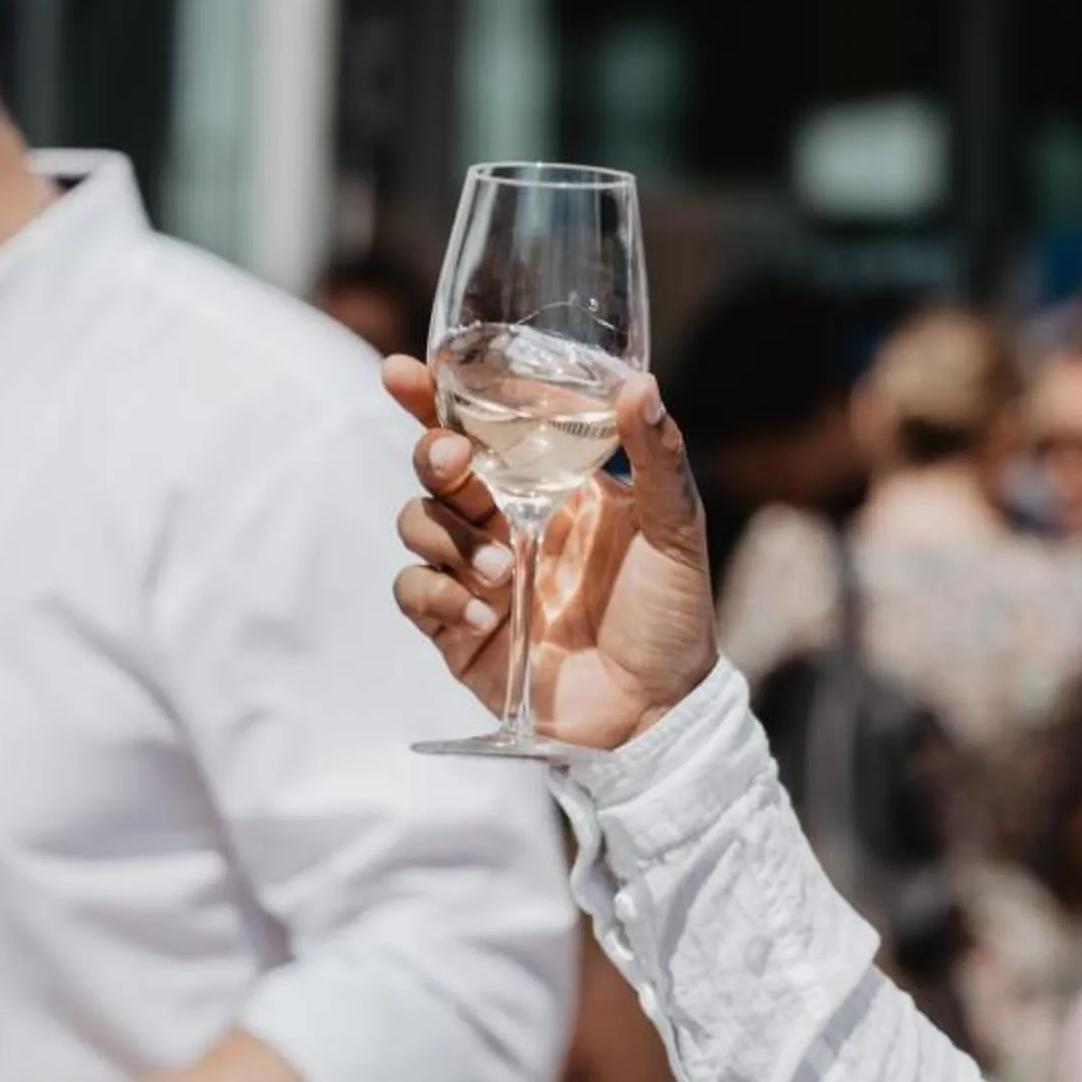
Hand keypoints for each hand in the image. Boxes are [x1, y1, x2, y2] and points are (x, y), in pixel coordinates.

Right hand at [385, 358, 717, 750]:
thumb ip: (659, 457)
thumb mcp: (675, 528)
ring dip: (450, 539)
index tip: (405, 372)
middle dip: (434, 457)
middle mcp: (506, 520)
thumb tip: (639, 384)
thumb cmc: (671, 614)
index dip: (437, 398)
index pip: (484, 428)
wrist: (658, 710)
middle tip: (458, 465)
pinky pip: (414, 593)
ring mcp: (476, 574)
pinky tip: (487, 616)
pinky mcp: (456, 628)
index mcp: (551, 485)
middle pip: (438, 469)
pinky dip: (441, 596)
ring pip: (417, 524)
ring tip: (504, 573)